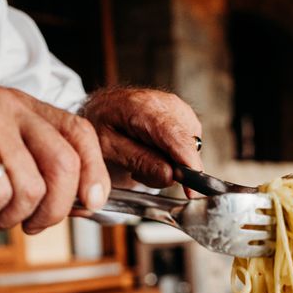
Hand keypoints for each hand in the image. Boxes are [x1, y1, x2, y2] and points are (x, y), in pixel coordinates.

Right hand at [0, 87, 110, 232]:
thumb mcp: (8, 168)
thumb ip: (48, 177)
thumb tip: (91, 201)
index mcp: (26, 108)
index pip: (80, 133)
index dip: (94, 173)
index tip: (90, 204)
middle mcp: (8, 104)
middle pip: (63, 164)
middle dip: (54, 210)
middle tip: (31, 224)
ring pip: (30, 188)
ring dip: (8, 216)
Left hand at [81, 87, 202, 187]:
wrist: (100, 110)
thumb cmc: (100, 127)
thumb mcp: (108, 150)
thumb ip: (139, 162)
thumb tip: (171, 176)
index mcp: (142, 106)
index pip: (176, 137)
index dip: (189, 165)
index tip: (192, 190)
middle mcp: (165, 103)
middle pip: (187, 145)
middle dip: (172, 168)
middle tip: (140, 171)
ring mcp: (176, 108)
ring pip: (190, 148)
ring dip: (171, 163)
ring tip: (142, 159)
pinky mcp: (182, 115)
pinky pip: (188, 145)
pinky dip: (173, 155)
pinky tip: (152, 152)